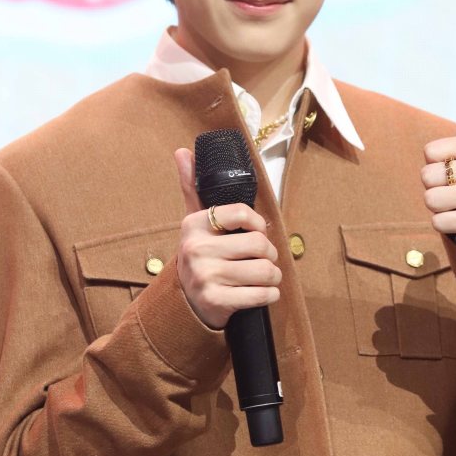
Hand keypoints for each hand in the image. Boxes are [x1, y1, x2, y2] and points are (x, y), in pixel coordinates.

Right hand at [173, 148, 281, 328]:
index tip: (259, 230)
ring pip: (264, 271)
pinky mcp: (216, 302)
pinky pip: (261, 295)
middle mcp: (196, 249)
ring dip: (273, 276)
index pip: (242, 213)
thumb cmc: (199, 256)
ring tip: (266, 276)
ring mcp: (205, 277)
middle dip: (270, 254)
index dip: (259, 223)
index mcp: (194, 225)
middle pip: (259, 245)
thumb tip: (182, 152)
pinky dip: (270, 294)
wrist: (184, 303)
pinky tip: (264, 292)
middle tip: (266, 258)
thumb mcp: (194, 222)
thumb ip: (192, 187)